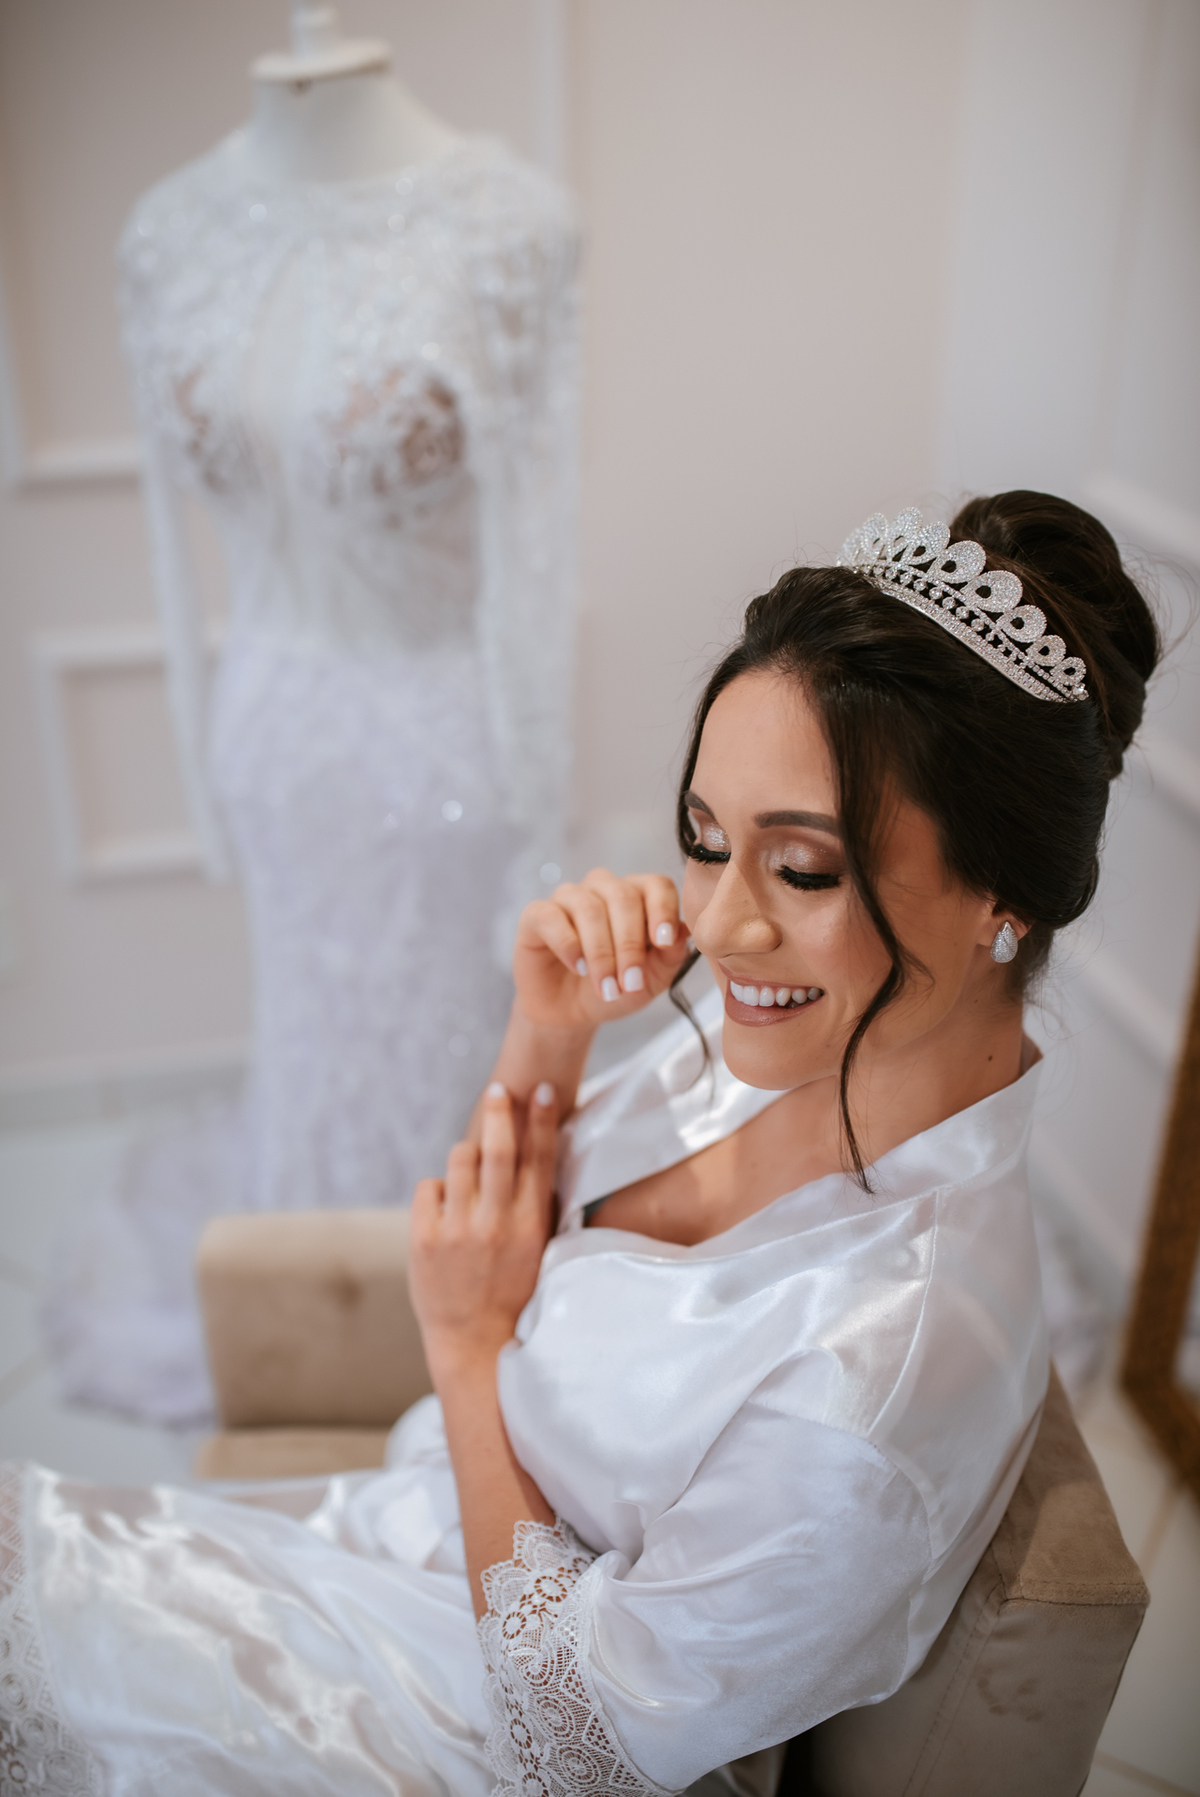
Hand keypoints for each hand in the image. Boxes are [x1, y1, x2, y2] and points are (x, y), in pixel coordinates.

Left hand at [409, 1081, 557, 1377]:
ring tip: (469, 1164)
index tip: (541, 1090)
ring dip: (465, 1153)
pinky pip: (429, 1187)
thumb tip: (539, 1157)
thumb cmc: (512, 1293)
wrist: (476, 1344)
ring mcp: (458, 1231)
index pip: (539, 1159)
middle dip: (498, 1112)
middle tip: (496, 1089)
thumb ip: (537, 1207)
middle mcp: (496, 1223)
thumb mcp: (538, 1251)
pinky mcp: (425, 1240)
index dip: (541, 1120)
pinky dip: (438, 1189)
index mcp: (530, 1225)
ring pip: (460, 1160)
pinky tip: (446, 1207)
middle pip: (498, 1149)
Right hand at [513, 868, 692, 1029]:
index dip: (662, 910)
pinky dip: (568, 944)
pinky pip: (551, 917)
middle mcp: (604, 888)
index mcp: (638, 896)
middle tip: (630, 983)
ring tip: (606, 988)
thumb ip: (670, 956)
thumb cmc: (616, 988)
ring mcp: (569, 897)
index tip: (663, 943)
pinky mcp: (536, 915)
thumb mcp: (651, 980)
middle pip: (623, 896)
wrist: (572, 1013)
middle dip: (629, 945)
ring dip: (601, 953)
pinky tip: (577, 968)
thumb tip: (683, 931)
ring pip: (589, 907)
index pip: (657, 885)